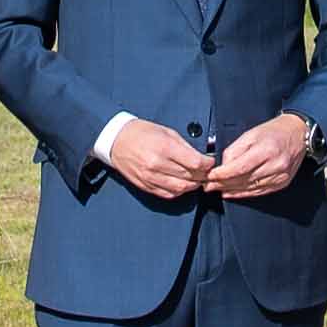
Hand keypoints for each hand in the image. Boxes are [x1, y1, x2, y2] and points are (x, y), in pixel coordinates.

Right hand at [95, 116, 217, 201]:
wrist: (116, 140)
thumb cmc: (142, 132)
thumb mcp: (166, 132)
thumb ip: (185, 146)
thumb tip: (202, 158)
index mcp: (164, 148)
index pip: (196, 163)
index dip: (208, 164)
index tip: (210, 162)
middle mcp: (157, 165)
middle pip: (190, 177)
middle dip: (203, 175)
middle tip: (207, 171)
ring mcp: (150, 177)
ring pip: (181, 189)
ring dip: (193, 185)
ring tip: (196, 179)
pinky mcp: (146, 185)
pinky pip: (168, 194)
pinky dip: (179, 191)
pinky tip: (182, 184)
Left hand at [206, 113, 315, 199]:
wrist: (299, 134)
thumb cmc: (274, 131)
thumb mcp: (251, 133)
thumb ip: (235, 150)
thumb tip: (222, 166)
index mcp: (266, 150)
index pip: (239, 168)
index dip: (222, 175)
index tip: (209, 177)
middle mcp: (275, 165)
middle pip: (243, 180)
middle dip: (223, 184)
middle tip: (207, 186)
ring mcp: (280, 177)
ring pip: (250, 188)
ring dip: (231, 190)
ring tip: (217, 189)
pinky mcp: (282, 183)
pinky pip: (259, 192)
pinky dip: (244, 194)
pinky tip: (232, 193)